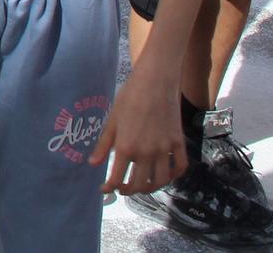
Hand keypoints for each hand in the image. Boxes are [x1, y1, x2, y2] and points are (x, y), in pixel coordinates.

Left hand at [90, 65, 185, 194]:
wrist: (155, 81)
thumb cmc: (129, 97)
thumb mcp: (112, 120)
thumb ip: (103, 144)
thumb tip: (92, 164)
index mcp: (126, 147)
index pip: (117, 179)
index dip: (109, 188)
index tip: (105, 189)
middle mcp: (146, 153)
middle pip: (140, 185)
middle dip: (129, 190)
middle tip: (123, 187)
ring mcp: (165, 150)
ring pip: (160, 181)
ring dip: (150, 188)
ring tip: (142, 184)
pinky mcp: (179, 143)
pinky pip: (180, 168)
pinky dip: (173, 176)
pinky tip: (164, 174)